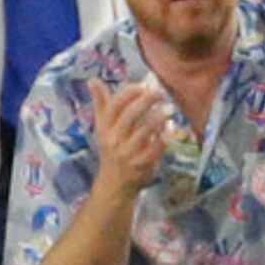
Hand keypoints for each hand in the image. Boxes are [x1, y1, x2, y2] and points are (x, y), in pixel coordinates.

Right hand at [87, 77, 172, 198]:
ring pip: (144, 131)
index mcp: (104, 127)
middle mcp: (113, 139)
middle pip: (129, 115)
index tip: (143, 86)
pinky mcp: (140, 165)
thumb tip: (93, 81)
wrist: (114, 183)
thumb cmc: (111, 150)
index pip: (114, 105)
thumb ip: (101, 104)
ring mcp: (127, 153)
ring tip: (170, 109)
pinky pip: (154, 149)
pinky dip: (163, 139)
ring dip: (158, 118)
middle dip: (145, 101)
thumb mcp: (102, 128)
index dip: (128, 93)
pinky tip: (172, 132)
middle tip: (160, 93)